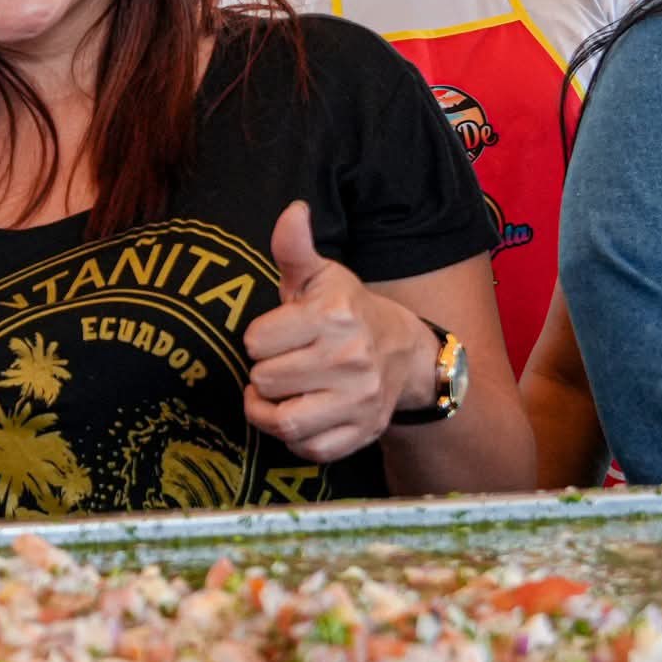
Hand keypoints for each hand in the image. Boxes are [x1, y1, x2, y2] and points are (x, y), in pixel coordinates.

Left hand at [242, 202, 439, 463]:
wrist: (406, 353)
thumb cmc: (348, 310)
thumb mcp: (322, 275)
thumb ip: (295, 248)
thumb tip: (293, 211)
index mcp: (333, 316)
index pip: (255, 341)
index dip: (257, 339)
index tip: (275, 335)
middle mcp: (350, 359)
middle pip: (264, 381)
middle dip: (262, 374)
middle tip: (277, 365)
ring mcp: (360, 401)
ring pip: (284, 422)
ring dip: (268, 412)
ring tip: (275, 395)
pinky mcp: (364, 433)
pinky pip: (310, 450)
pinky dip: (296, 440)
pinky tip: (300, 415)